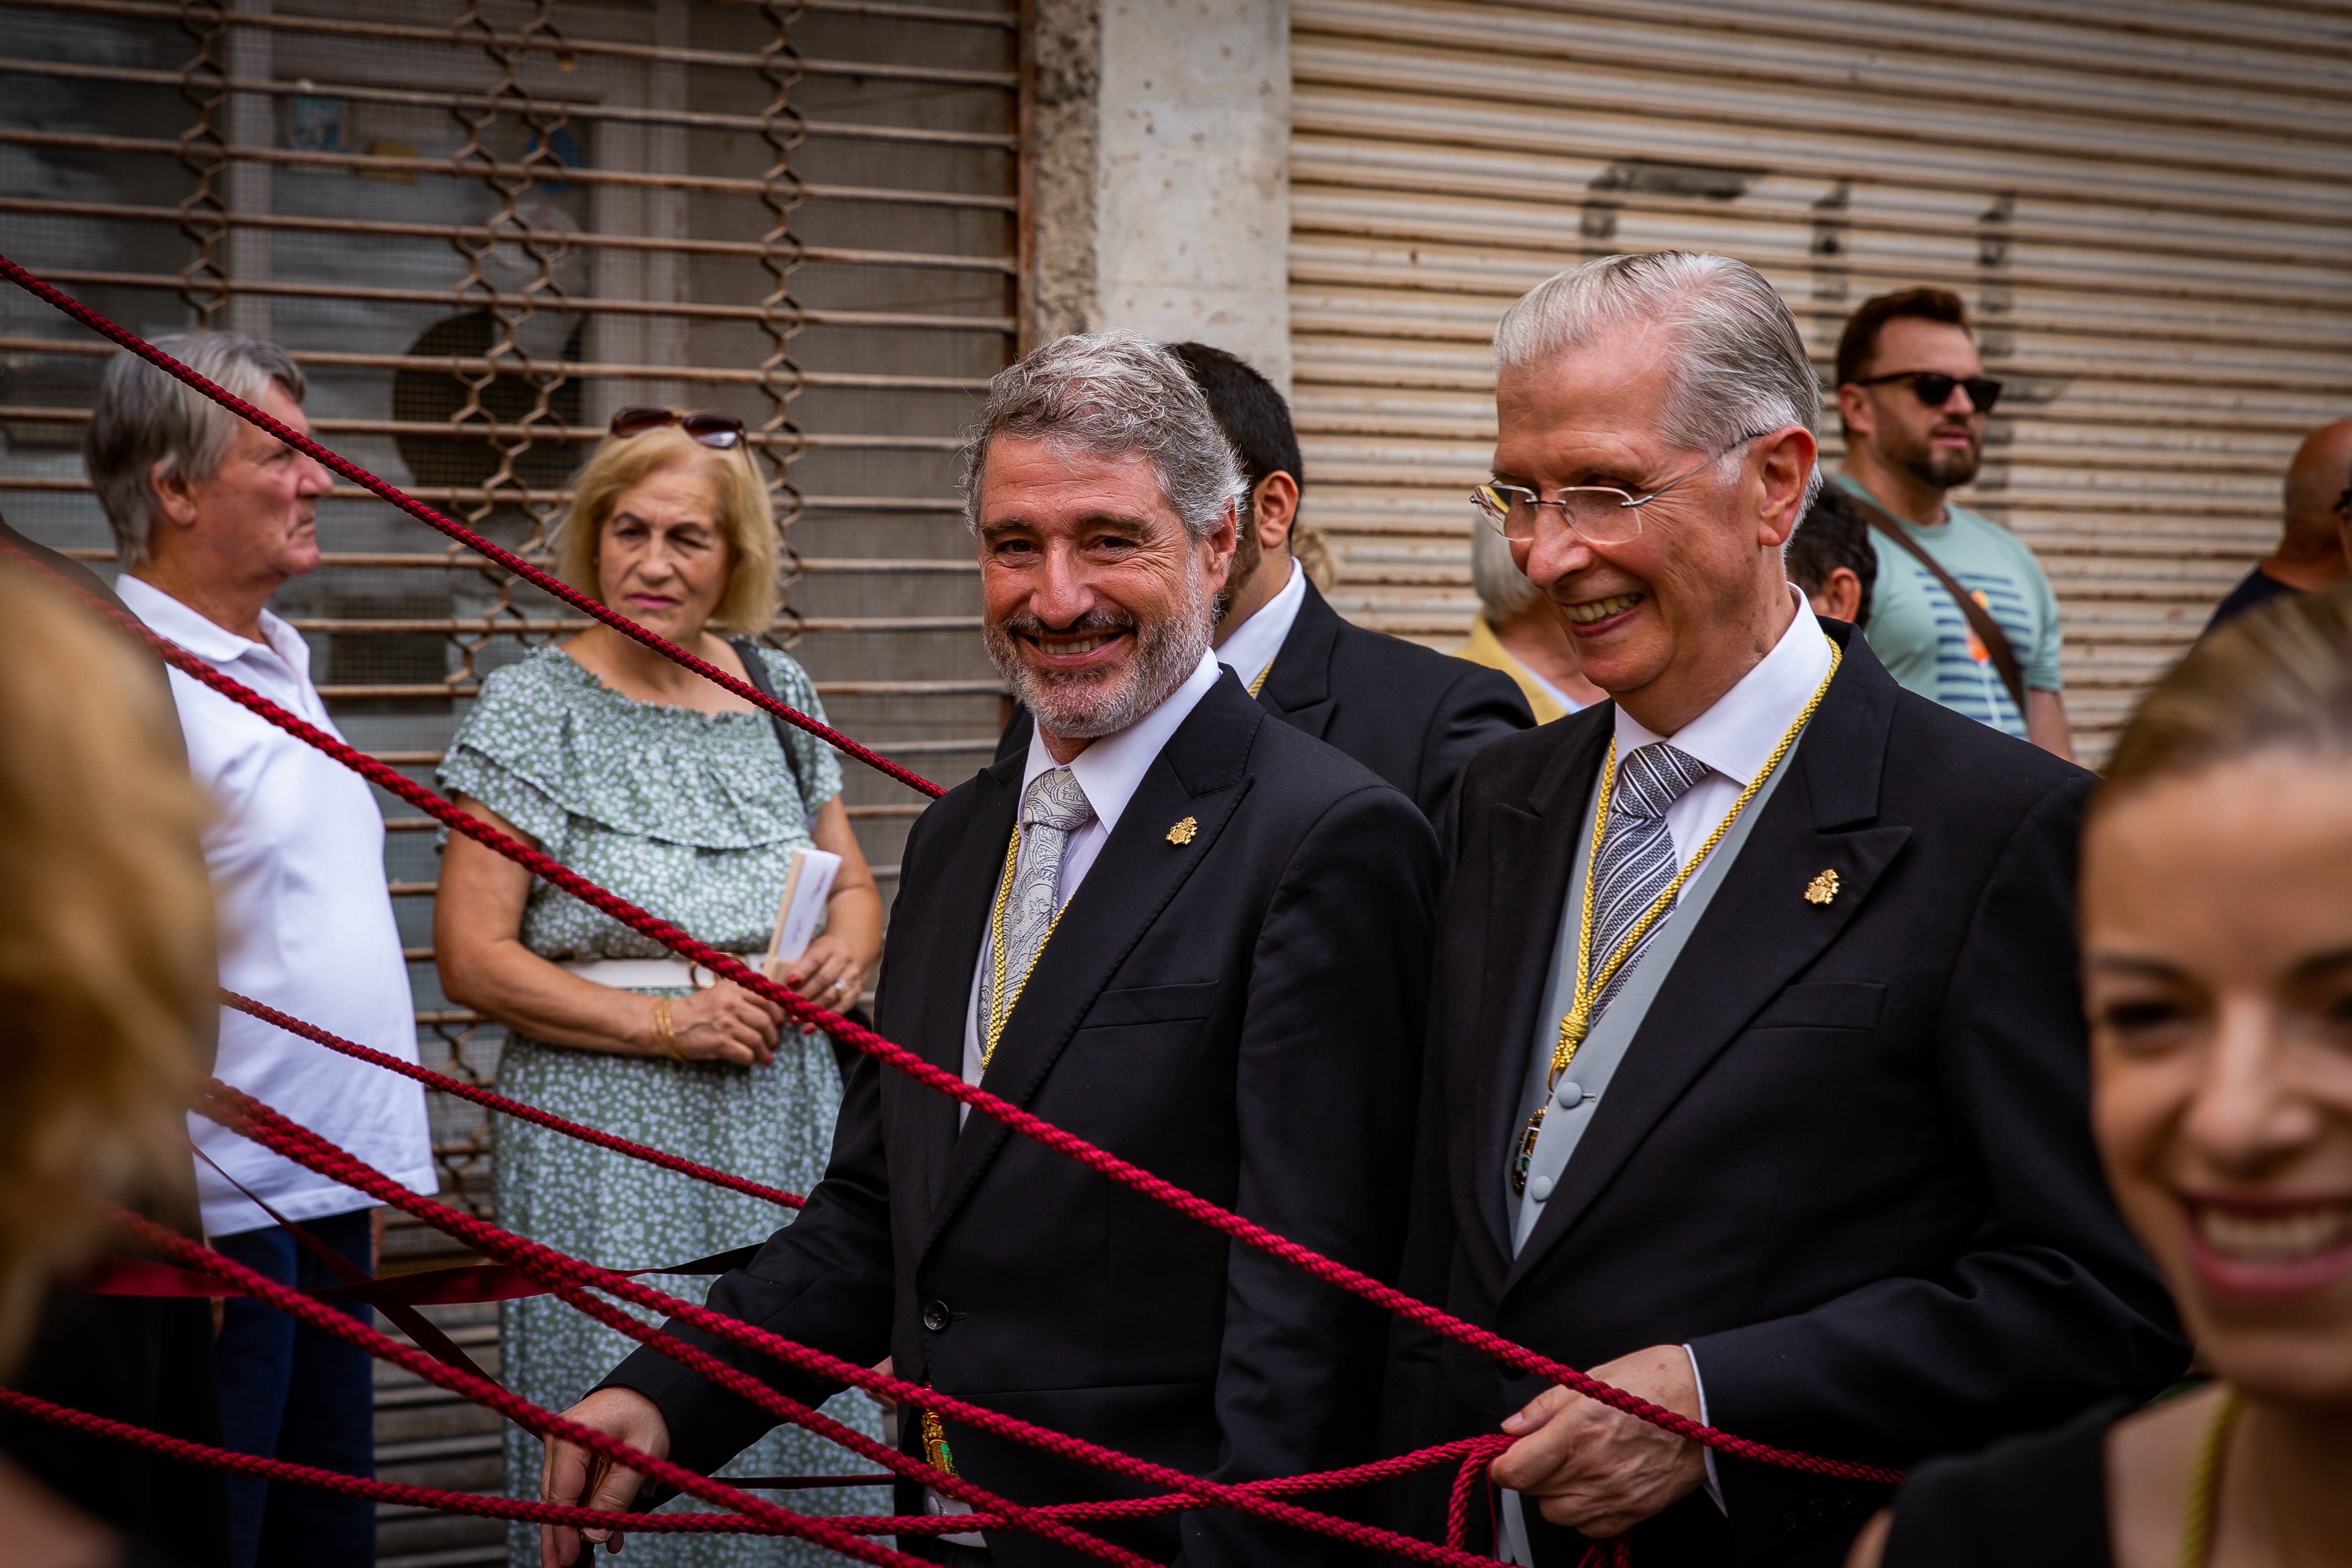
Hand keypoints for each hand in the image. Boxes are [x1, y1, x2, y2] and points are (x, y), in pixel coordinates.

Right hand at [540, 1387, 668, 1566]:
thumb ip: (616, 1496)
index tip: (567, 1559)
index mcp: (571, 1435)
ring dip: (572, 1528)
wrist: (654, 1392)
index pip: (561, 1492)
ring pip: (563, 1497)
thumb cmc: (649, 1416)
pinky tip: (599, 1536)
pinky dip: (586, 1511)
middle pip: (555, 1498)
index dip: (563, 1529)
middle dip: (559, 1536)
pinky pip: (576, 1488)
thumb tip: (593, 1536)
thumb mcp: (640, 1457)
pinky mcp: (573, 1454)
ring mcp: (563, 1447)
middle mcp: (559, 1440)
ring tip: (577, 1562)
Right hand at [662, 980, 782, 1065]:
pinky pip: (746, 1054)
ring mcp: (725, 1023)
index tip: (779, 1022)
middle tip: (773, 1043)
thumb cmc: (697, 1010)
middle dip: (773, 1035)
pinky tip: (751, 1060)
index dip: (778, 1013)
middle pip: (765, 1021)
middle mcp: (730, 1004)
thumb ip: (743, 997)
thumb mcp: (720, 993)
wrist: (669, 1024)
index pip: (767, 999)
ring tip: (764, 1055)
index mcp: (733, 989)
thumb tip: (772, 1008)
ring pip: (758, 1039)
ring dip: (764, 1051)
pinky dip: (752, 1059)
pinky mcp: (719, 1042)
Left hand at [776, 933, 866, 1023]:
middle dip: (803, 995)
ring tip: (793, 1019)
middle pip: (823, 979)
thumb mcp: (807, 950)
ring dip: (811, 1009)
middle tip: (787, 1007)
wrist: (848, 951)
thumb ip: (789, 961)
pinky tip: (810, 1026)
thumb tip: (763, 970)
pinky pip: (841, 1008)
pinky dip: (825, 1019)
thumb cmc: (820, 953)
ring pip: (831, 995)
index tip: (788, 983)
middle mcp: (843, 960)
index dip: (802, 971)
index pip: (815, 959)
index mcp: (828, 946)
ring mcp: (852, 976)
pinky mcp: (855, 992)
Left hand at [1488, 1344, 1706, 1540]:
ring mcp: (1615, 1495)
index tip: (1506, 1455)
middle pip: (1533, 1492)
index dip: (1502, 1464)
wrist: (1707, 1403)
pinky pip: (1590, 1528)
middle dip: (1530, 1472)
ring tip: (1571, 1467)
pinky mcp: (1635, 1510)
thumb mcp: (1591, 1378)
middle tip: (1545, 1451)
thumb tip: (1512, 1428)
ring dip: (1554, 1494)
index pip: (1515, 1470)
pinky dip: (1583, 1512)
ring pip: (1557, 1514)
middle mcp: (1592, 1469)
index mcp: (1576, 1431)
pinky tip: (1592, 1486)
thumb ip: (1546, 1407)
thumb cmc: (1654, 1381)